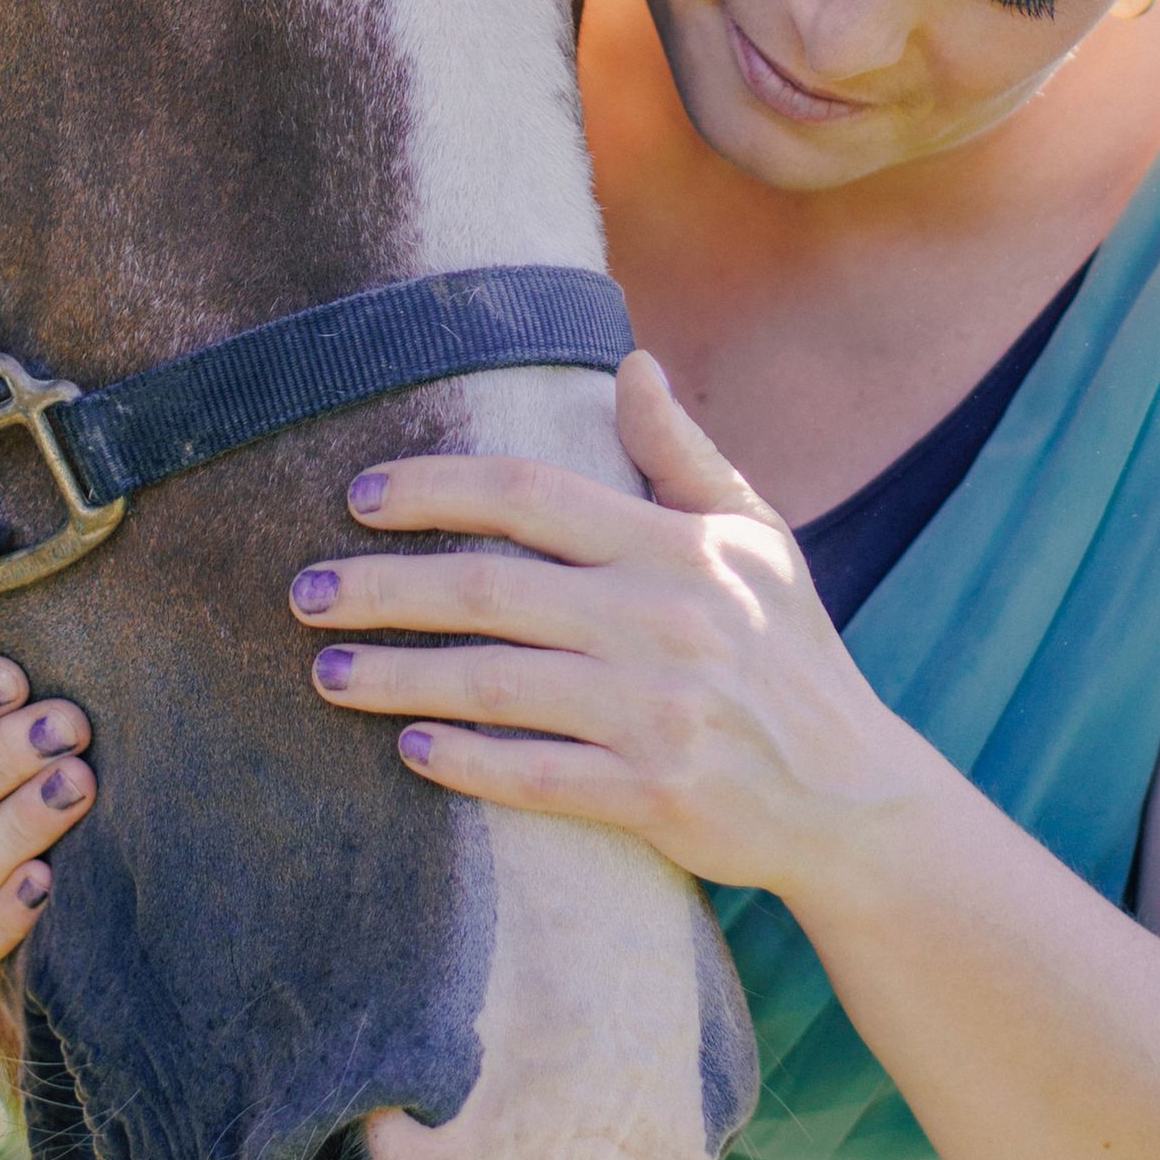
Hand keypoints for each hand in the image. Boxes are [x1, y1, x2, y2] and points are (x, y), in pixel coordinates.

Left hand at [287, 350, 935, 905]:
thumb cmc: (791, 657)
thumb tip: (629, 361)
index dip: (436, 488)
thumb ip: (683, 454)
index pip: (532, 495)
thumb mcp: (757, 540)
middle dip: (382, 588)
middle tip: (302, 592)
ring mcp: (658, 715)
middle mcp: (664, 624)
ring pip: (495, 686)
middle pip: (490, 591)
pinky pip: (537, 777)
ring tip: (326, 670)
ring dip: (397, 676)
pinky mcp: (654, 798)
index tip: (360, 497)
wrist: (857, 798)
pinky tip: (410, 749)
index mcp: (678, 550)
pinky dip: (467, 763)